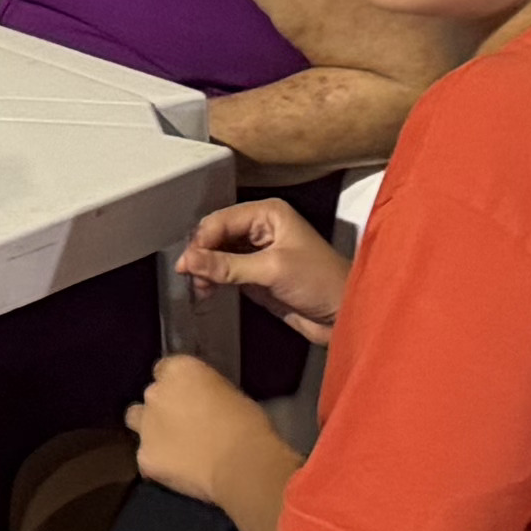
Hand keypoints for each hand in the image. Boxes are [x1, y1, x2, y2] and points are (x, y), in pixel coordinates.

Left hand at [127, 346, 275, 508]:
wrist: (240, 464)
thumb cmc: (247, 425)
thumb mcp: (229, 394)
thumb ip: (205, 394)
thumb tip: (202, 405)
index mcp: (179, 370)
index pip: (164, 369)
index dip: (176, 385)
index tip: (188, 398)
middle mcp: (155, 393)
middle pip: (151, 396)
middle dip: (162, 407)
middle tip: (183, 425)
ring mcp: (145, 426)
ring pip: (136, 421)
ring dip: (150, 429)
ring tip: (172, 447)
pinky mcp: (144, 457)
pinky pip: (147, 457)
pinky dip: (159, 463)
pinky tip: (177, 471)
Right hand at [179, 195, 351, 328]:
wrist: (344, 316)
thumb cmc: (322, 282)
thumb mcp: (272, 270)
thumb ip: (228, 265)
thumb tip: (190, 260)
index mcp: (269, 214)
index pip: (222, 220)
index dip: (202, 240)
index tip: (187, 262)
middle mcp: (262, 228)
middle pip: (217, 235)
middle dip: (201, 254)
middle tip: (190, 275)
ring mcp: (258, 253)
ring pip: (219, 254)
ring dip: (206, 269)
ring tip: (201, 286)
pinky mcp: (257, 275)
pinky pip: (227, 272)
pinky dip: (214, 280)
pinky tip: (208, 289)